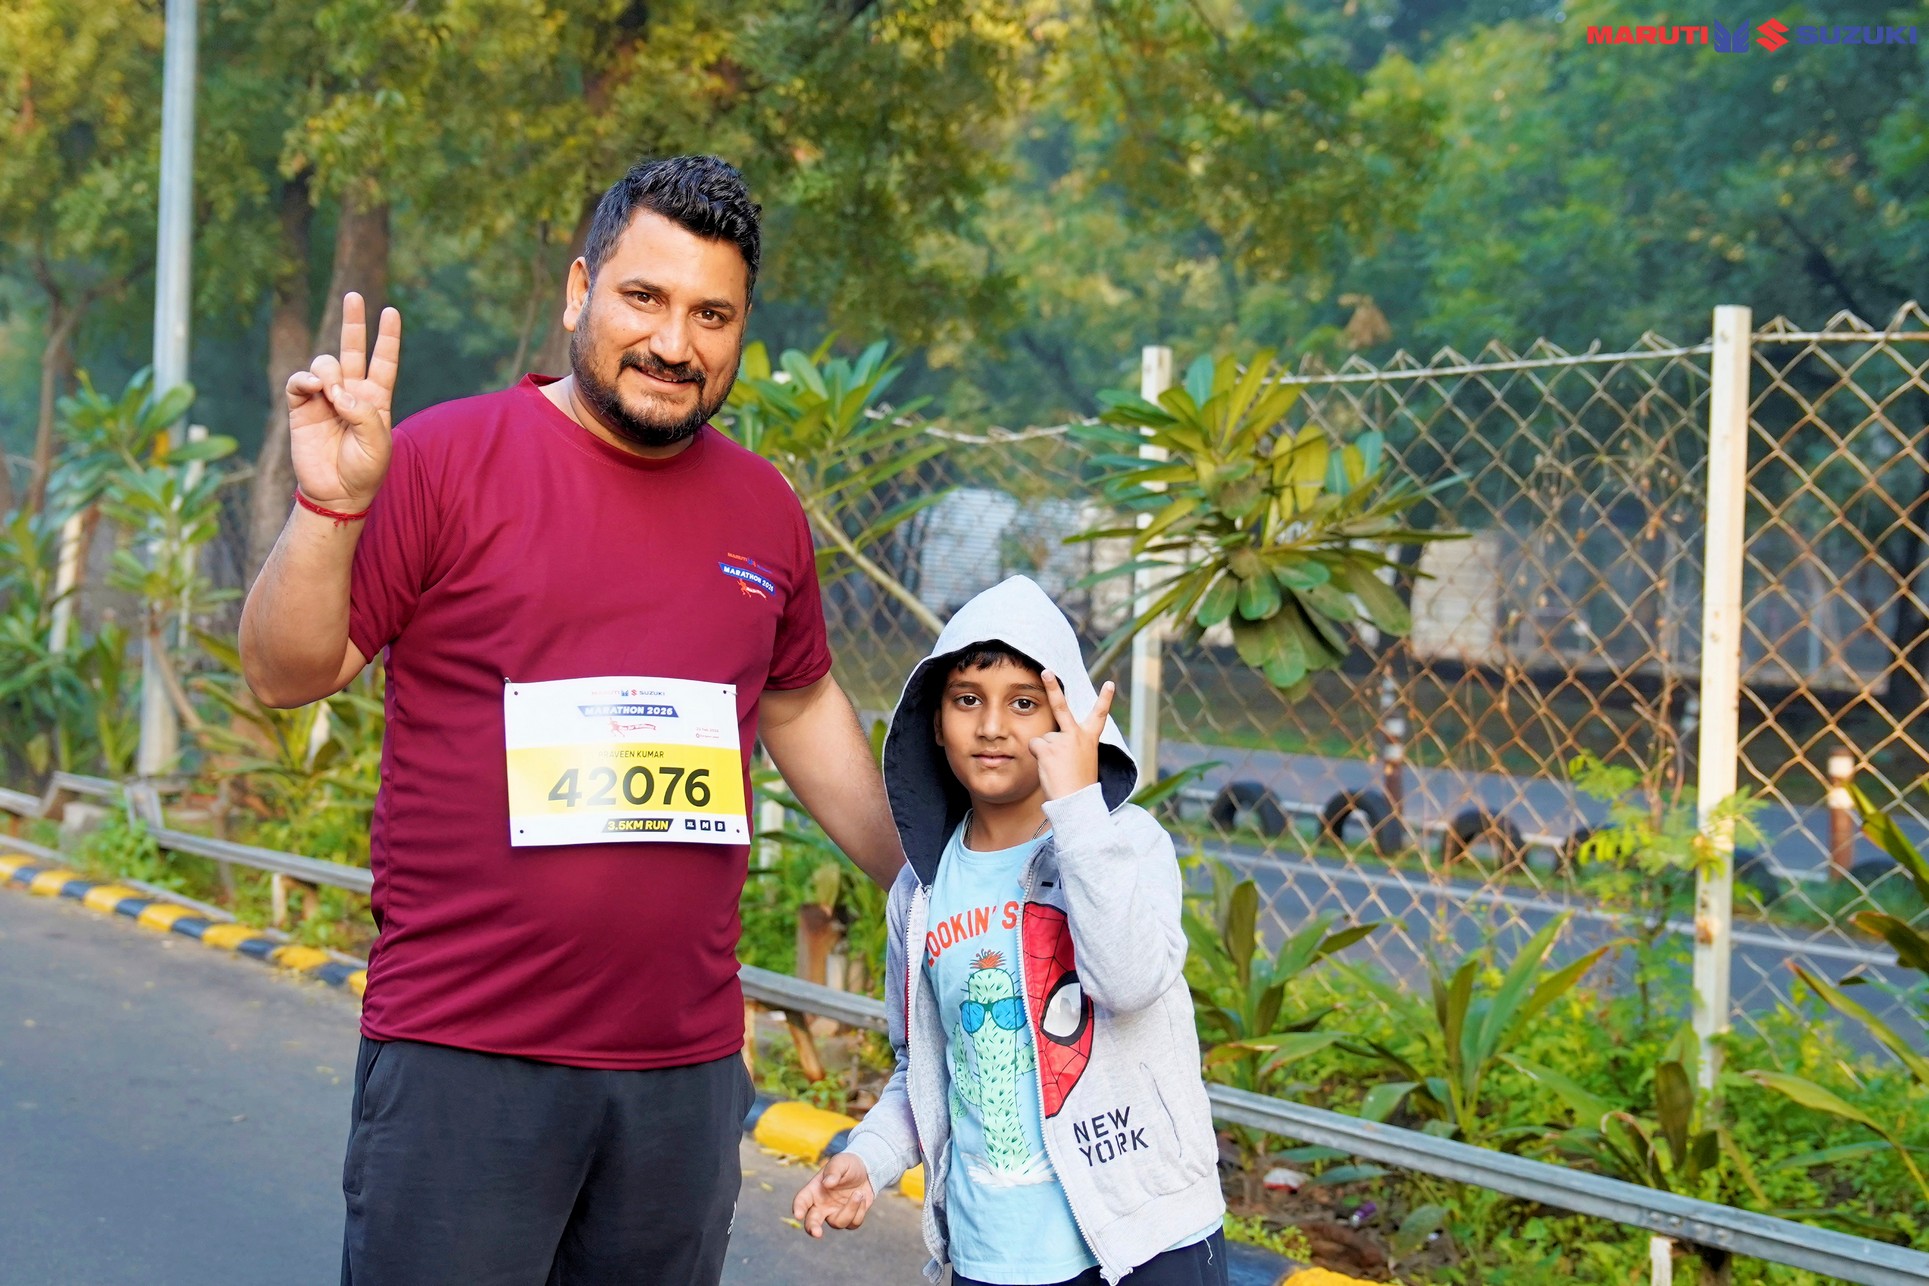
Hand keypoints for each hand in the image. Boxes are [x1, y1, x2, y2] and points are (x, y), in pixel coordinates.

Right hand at [285, 292, 401, 512]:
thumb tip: (338, 390)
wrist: (337, 493)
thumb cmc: (365, 471)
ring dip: (328, 371)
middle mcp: (351, 393)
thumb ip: (364, 413)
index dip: (388, 337)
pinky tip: (313, 388)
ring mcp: (325, 398)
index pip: (384, 362)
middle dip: (353, 322)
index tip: (391, 311)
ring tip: (331, 394)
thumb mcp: (377, 444)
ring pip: (325, 364)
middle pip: (353, 349)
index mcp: (377, 399)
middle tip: (353, 295)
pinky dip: (305, 380)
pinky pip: (299, 382)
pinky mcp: (302, 407)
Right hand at [792, 1151, 874, 1237]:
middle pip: (812, 1221)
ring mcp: (835, 1213)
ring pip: (837, 1223)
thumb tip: (827, 1183)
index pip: (801, 1201)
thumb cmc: (848, 1165)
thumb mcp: (841, 1162)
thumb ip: (834, 1171)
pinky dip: (860, 1211)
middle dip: (812, 1229)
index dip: (798, 1208)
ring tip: (859, 1193)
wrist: (866, 1170)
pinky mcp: (849, 1219)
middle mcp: (822, 1205)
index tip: (798, 1215)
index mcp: (814, 1190)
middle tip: (817, 1233)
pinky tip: (862, 1198)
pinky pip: (853, 1224)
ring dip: (850, 1210)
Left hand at [1030, 670, 1113, 801]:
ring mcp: (1061, 739)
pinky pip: (1034, 746)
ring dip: (1046, 753)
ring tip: (1057, 769)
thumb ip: (1071, 746)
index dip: (1105, 699)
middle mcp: (1076, 735)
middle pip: (1061, 706)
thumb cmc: (1079, 786)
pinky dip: (1037, 757)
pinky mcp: (1047, 748)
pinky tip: (1048, 768)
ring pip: (1044, 739)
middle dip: (1052, 686)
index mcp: (1090, 739)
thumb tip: (1050, 740)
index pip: (1099, 715)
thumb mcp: (1083, 762)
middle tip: (1045, 670)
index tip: (1110, 684)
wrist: (1077, 802)